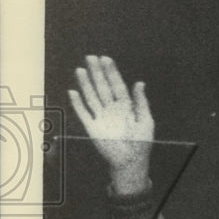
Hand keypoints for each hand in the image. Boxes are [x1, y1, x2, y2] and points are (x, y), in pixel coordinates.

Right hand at [68, 56, 153, 194]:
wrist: (131, 162)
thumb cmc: (142, 142)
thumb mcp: (146, 120)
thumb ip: (140, 102)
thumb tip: (139, 82)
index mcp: (126, 106)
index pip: (117, 85)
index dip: (111, 72)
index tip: (106, 59)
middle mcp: (112, 109)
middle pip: (102, 87)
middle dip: (97, 72)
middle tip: (91, 57)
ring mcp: (101, 117)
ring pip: (92, 96)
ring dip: (86, 83)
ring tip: (80, 69)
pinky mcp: (92, 127)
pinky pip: (83, 113)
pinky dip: (78, 103)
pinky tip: (72, 92)